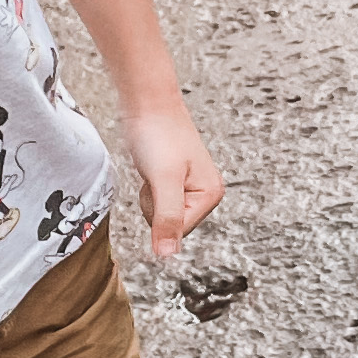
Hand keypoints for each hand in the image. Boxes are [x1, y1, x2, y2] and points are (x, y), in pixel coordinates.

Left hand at [122, 97, 222, 259]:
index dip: (160, 211)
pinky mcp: (173, 181)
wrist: (147, 102)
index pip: (178, 230)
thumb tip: (167, 255)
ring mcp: (189, 187)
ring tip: (153, 168)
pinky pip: (155, 201)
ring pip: (159, 214)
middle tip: (155, 174)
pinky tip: (150, 168)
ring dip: (149, 196)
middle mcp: (204, 193)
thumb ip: (167, 218)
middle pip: (170, 225)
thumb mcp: (163, 180)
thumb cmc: (158, 134)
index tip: (160, 183)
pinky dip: (147, 188)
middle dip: (154, 204)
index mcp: (211, 194)